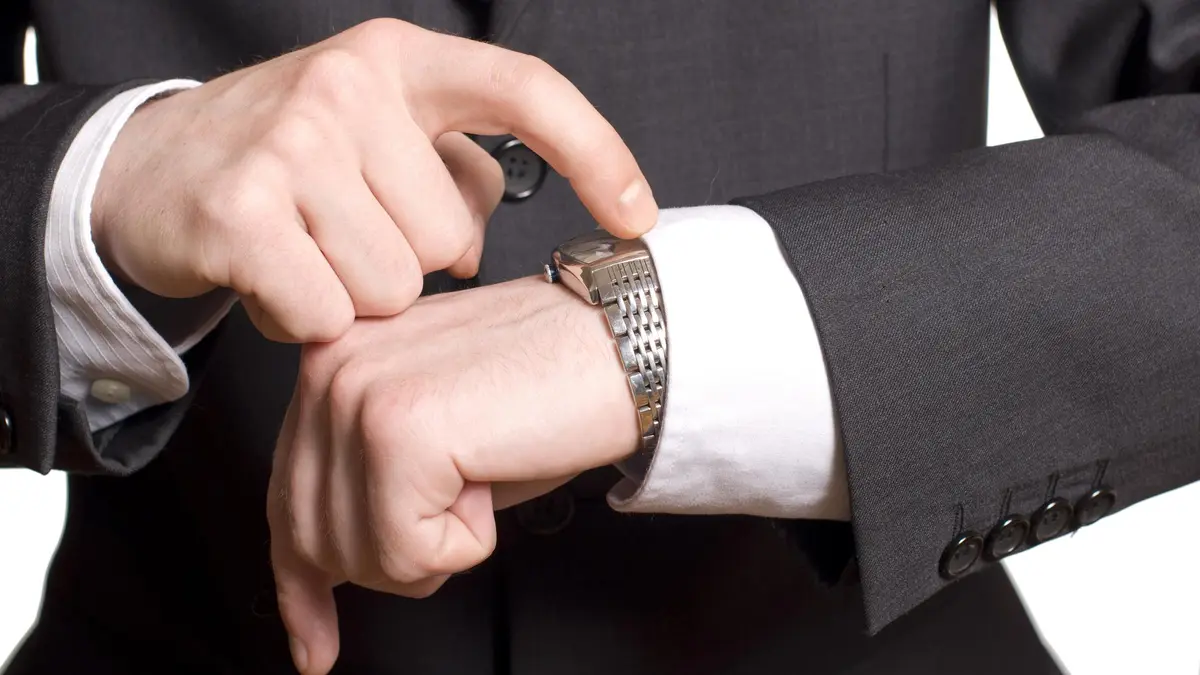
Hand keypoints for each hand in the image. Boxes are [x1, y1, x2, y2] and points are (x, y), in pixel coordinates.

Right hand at [93, 18, 657, 341]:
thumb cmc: (284, 162)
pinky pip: (329, 315)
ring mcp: (291, 143)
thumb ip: (446, 170)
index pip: (523, 92)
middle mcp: (347, 85)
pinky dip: (305, 319)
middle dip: (406, 260)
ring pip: (395, 288)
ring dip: (356, 295)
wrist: (149, 173)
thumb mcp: (374, 135)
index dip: (595, 152)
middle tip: (341, 230)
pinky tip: (271, 278)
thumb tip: (484, 239)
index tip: (637, 214)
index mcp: (397, 59)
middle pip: (449, 239)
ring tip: (303, 250)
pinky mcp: (241, 213)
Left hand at [268, 277, 638, 673]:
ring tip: (482, 476)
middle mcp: (328, 369)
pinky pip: (409, 552)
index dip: (301, 587)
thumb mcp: (434, 445)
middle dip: (396, 560)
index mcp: (331, 363)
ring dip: (438, 547)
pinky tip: (490, 479)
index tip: (312, 643)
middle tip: (463, 513)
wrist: (625, 348)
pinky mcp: (398, 429)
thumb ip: (364, 488)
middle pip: (314, 541)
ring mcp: (357, 394)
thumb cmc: (548, 389)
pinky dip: (465, 542)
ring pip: (360, 556)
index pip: (285, 498)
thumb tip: (317, 579)